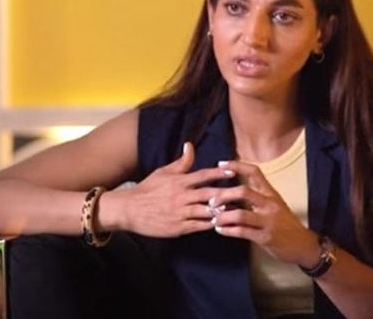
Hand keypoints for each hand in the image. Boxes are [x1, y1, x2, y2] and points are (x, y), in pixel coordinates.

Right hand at [110, 143, 235, 236]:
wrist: (129, 210)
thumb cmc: (147, 189)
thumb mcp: (163, 172)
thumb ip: (181, 162)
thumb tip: (190, 146)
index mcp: (179, 181)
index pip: (203, 175)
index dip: (219, 172)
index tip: (233, 170)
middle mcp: (182, 196)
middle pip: (210, 194)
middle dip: (227, 193)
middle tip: (243, 193)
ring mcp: (181, 213)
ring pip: (207, 211)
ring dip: (222, 211)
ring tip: (238, 210)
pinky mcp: (178, 227)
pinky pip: (199, 226)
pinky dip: (211, 225)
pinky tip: (222, 224)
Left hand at [209, 161, 320, 267]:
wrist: (303, 245)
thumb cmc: (284, 223)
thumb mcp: (273, 205)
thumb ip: (255, 197)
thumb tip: (229, 192)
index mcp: (271, 193)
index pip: (254, 172)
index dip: (236, 166)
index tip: (220, 164)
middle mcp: (270, 204)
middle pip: (244, 192)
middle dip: (223, 195)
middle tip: (211, 201)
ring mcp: (268, 221)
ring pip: (240, 214)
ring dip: (223, 216)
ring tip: (214, 218)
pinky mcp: (266, 237)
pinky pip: (242, 232)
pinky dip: (228, 230)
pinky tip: (220, 230)